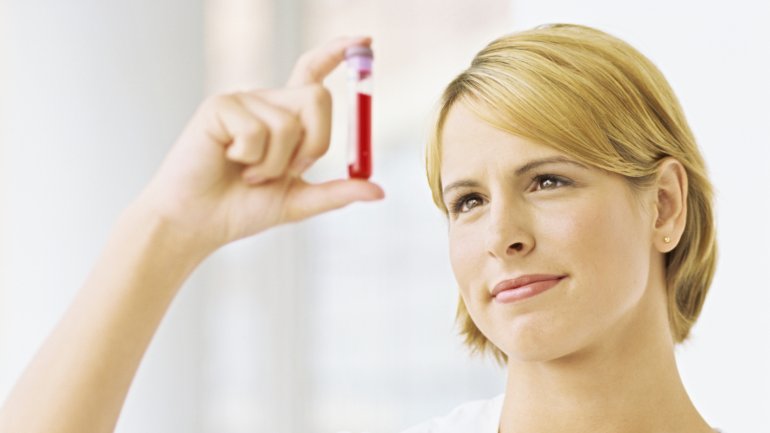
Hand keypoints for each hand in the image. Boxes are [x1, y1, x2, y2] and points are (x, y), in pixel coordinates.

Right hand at [136, 36, 383, 251]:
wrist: (197, 223)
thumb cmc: (241, 209)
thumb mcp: (298, 202)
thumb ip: (337, 193)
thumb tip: (380, 192)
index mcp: (286, 117)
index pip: (314, 73)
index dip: (339, 54)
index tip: (366, 42)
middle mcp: (267, 102)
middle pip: (318, 97)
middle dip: (314, 144)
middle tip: (287, 171)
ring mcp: (243, 101)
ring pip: (289, 123)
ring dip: (275, 164)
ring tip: (249, 174)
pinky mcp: (219, 106)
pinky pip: (258, 130)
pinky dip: (250, 159)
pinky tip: (228, 161)